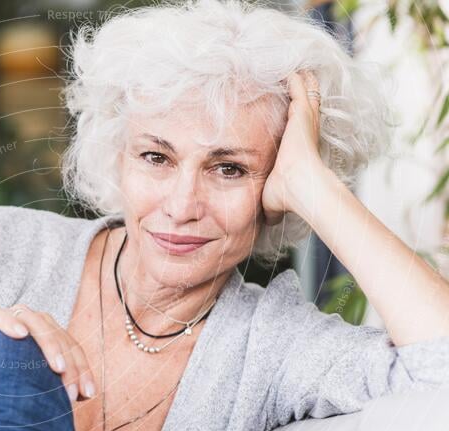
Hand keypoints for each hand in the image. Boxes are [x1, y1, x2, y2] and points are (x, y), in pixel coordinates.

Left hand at [261, 70, 333, 224]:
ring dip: (296, 80)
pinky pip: (299, 87)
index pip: (295, 124)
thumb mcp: (272, 198)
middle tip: (292, 74)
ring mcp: (304, 120)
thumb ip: (271, 206)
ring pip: (302, 92)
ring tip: (290, 64)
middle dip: (296, 90)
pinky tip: (290, 65)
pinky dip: (295, 77)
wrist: (300, 186)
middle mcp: (303, 129)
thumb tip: (267, 223)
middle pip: (301, 103)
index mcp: (297, 144)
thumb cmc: (287, 194)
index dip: (291, 114)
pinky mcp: (302, 113)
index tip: (285, 107)